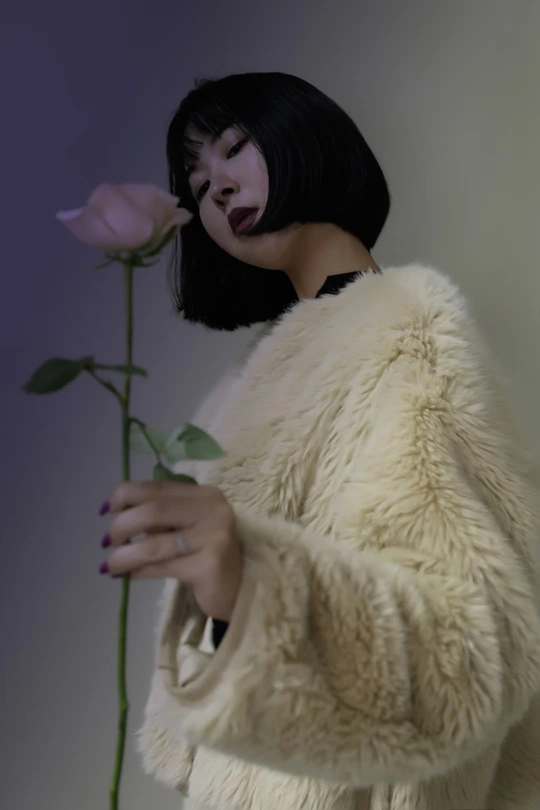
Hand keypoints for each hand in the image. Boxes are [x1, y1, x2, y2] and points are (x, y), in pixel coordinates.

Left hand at [99, 481, 242, 621]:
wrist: (238, 589)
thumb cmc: (206, 554)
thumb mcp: (186, 526)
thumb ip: (161, 517)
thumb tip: (116, 515)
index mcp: (205, 494)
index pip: (157, 487)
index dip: (125, 496)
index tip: (105, 511)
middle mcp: (213, 509)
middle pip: (154, 511)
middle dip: (122, 526)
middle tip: (107, 542)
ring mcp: (214, 536)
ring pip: (154, 543)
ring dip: (124, 555)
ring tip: (109, 566)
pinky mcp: (209, 565)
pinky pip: (163, 566)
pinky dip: (140, 571)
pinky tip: (129, 575)